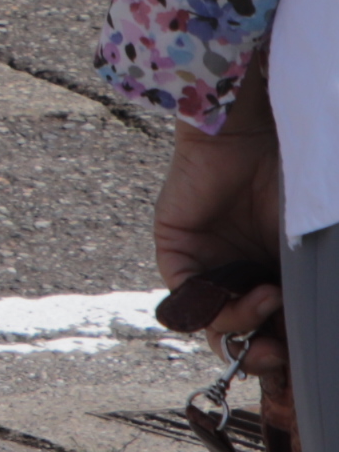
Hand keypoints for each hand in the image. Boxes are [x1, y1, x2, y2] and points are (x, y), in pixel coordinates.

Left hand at [159, 98, 290, 414]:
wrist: (257, 133)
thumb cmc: (295, 181)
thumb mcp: (315, 246)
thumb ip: (318, 285)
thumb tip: (326, 331)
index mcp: (274, 279)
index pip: (275, 334)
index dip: (287, 358)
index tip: (306, 365)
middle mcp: (239, 278)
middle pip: (242, 339)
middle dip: (263, 356)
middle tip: (282, 353)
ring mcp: (206, 266)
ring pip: (215, 325)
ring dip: (247, 326)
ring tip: (272, 300)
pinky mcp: (176, 250)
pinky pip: (186, 299)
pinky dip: (217, 308)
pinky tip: (251, 293)